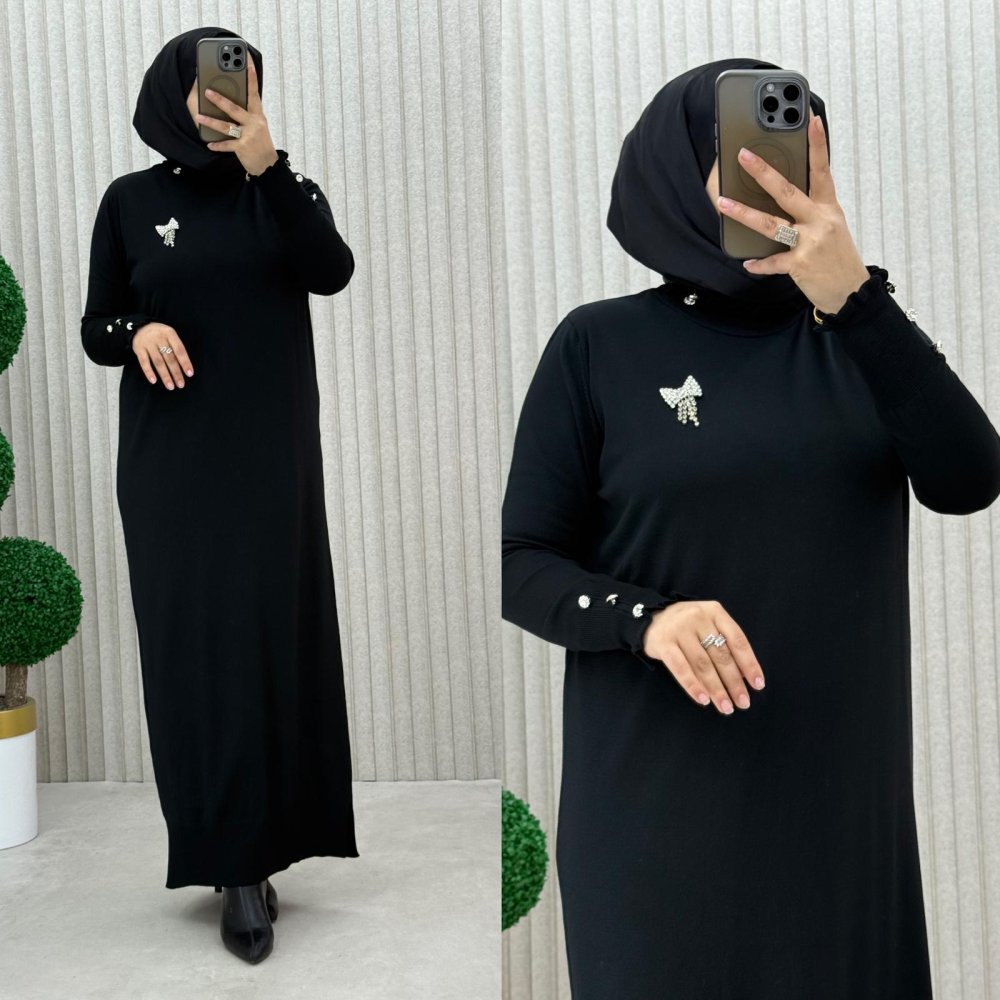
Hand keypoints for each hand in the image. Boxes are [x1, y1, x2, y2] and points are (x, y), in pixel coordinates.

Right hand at [132, 322, 193, 388]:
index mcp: (170, 334)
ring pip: (158, 362)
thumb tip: (185, 367)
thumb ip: (176, 348)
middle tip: (181, 384)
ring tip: (170, 386)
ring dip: (165, 376)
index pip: (179, 350)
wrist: (140, 326)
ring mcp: (148, 343)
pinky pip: (144, 362)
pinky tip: (153, 381)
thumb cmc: (160, 335)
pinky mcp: (138, 349)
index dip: (185, 362)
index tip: (189, 374)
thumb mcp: (170, 336)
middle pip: (169, 358)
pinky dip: (149, 372)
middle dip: (176, 373)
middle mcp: (159, 338)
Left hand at [196, 55, 278, 176]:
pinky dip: (218, 145)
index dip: (251, 76)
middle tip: (207, 91)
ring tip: (199, 117)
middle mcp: (254, 123)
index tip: (247, 62)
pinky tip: (209, 144)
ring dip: (212, 122)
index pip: (254, 92)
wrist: (268, 165)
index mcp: (258, 114)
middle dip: (220, 100)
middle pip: (234, 109)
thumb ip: (247, 113)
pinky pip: (227, 145)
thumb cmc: (260, 142)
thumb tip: (229, 100)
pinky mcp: (243, 148)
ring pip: (227, 126)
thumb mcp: (258, 125)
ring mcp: (248, 136)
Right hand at [642, 600, 765, 714]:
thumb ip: (724, 643)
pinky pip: (681, 668)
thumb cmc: (687, 627)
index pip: (737, 640)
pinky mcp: (664, 643)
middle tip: (742, 703)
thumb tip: (743, 677)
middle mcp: (698, 617)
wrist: (650, 618)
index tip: (758, 685)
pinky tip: (703, 699)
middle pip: (721, 655)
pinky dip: (693, 685)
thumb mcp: (708, 624)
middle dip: (734, 682)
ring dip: (716, 689)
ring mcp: (680, 629)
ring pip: (703, 664)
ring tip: (725, 707)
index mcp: (715, 612)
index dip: (749, 664)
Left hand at [716, 111, 869, 314]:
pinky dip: (759, 264)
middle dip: (763, 172)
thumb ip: (813, 211)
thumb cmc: (839, 258)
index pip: (823, 170)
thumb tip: (786, 197)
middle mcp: (819, 221)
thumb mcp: (833, 227)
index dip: (818, 145)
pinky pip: (772, 262)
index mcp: (829, 208)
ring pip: (771, 224)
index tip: (810, 121)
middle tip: (744, 156)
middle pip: (787, 191)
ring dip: (744, 213)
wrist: (852, 292)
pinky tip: (747, 263)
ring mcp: (809, 242)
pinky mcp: (800, 265)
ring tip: (723, 204)